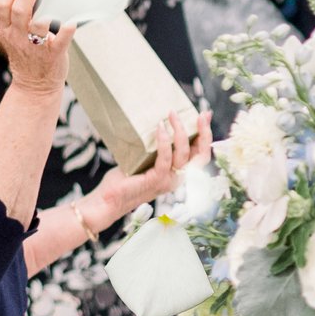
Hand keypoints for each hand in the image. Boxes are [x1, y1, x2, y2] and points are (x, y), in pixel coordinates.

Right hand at [0, 0, 74, 94]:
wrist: (34, 86)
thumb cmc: (27, 52)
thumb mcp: (13, 32)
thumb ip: (17, 12)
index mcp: (5, 29)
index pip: (1, 3)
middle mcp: (17, 36)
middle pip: (18, 9)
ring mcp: (34, 47)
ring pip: (36, 23)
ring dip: (46, 3)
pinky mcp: (53, 55)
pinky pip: (59, 41)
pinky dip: (66, 30)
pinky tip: (72, 19)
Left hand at [96, 114, 211, 213]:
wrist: (109, 200)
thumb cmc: (125, 180)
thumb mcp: (146, 160)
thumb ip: (156, 149)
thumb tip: (159, 123)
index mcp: (178, 174)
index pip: (201, 156)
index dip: (206, 136)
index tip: (205, 116)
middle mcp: (178, 179)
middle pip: (201, 156)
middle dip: (204, 133)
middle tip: (200, 115)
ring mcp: (168, 180)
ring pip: (184, 153)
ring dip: (180, 131)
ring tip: (172, 115)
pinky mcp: (156, 180)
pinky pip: (165, 158)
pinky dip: (164, 142)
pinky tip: (160, 128)